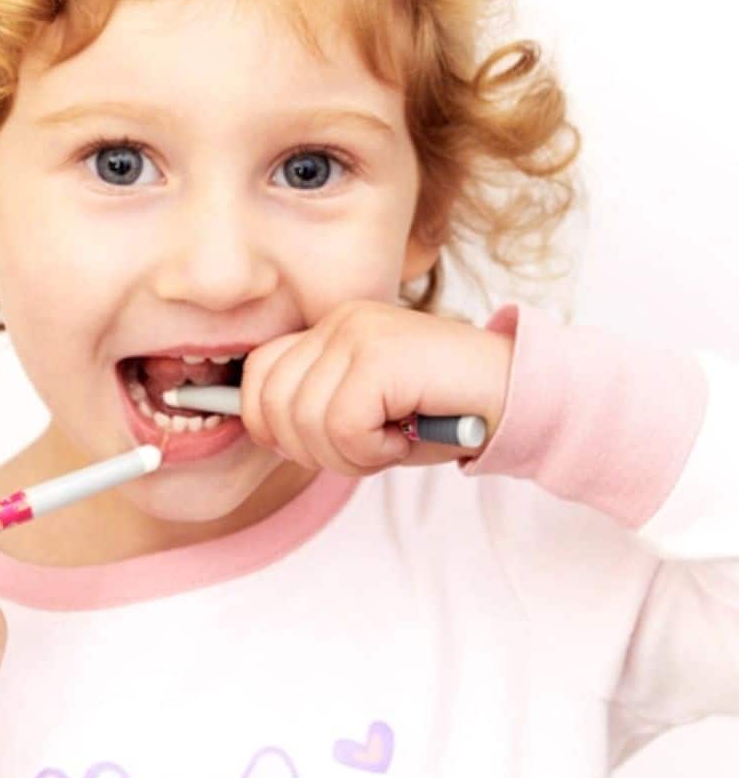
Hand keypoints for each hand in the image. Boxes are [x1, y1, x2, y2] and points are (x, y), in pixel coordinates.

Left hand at [239, 300, 513, 474]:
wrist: (518, 397)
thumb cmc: (446, 412)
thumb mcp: (369, 412)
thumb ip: (317, 412)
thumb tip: (265, 433)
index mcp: (332, 329)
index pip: (258, 373)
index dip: (267, 422)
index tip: (308, 448)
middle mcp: (339, 321)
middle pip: (271, 402)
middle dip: (310, 450)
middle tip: (363, 452)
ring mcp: (358, 332)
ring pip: (304, 420)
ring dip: (348, 456)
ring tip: (391, 443)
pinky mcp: (380, 354)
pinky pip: (342, 426)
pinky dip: (371, 452)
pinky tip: (404, 439)